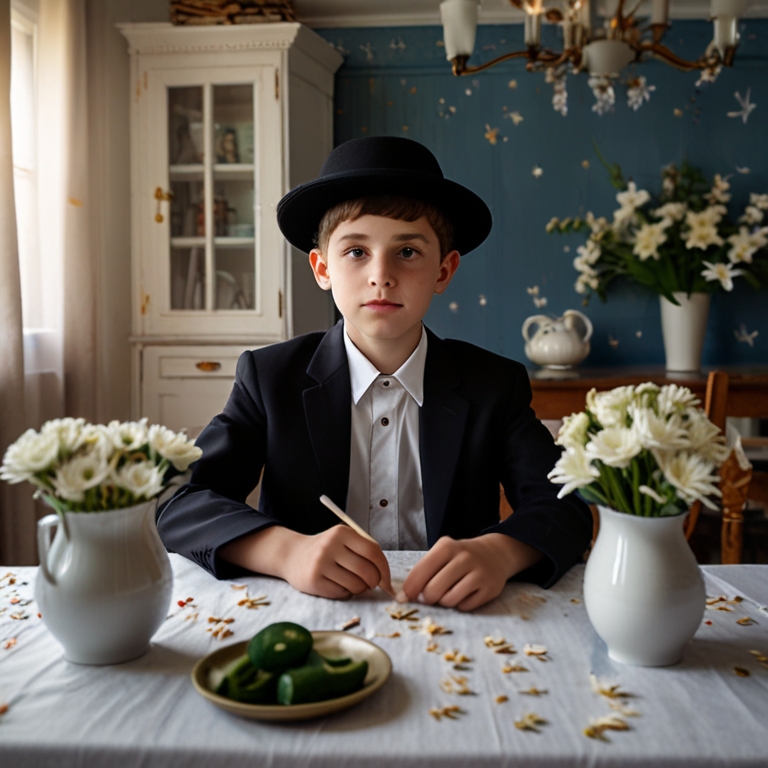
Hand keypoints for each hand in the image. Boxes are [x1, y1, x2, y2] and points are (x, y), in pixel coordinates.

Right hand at [282, 525, 393, 599]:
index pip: (373, 551)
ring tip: (351, 582)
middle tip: (370, 583)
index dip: (384, 568)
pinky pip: (342, 593)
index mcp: (342, 532)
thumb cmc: (327, 550)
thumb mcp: (343, 541)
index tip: (387, 580)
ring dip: (359, 588)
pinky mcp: (313, 581)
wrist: (293, 555)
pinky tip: (338, 585)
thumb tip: (386, 578)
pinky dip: (346, 593)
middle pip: (367, 570)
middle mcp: (330, 546)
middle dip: (374, 582)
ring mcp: (320, 564)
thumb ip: (364, 552)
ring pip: (356, 585)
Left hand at [399, 534, 542, 611]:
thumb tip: (404, 597)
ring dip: (444, 602)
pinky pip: (465, 606)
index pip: (420, 572)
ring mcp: (479, 573)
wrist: (494, 554)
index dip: (410, 589)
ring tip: (448, 592)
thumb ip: (423, 572)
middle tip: (430, 595)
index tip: (407, 596)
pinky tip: (464, 594)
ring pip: (449, 600)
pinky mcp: (490, 588)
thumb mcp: (441, 554)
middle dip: (427, 598)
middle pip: (433, 590)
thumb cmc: (459, 557)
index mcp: (446, 547)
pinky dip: (460, 604)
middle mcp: (464, 558)